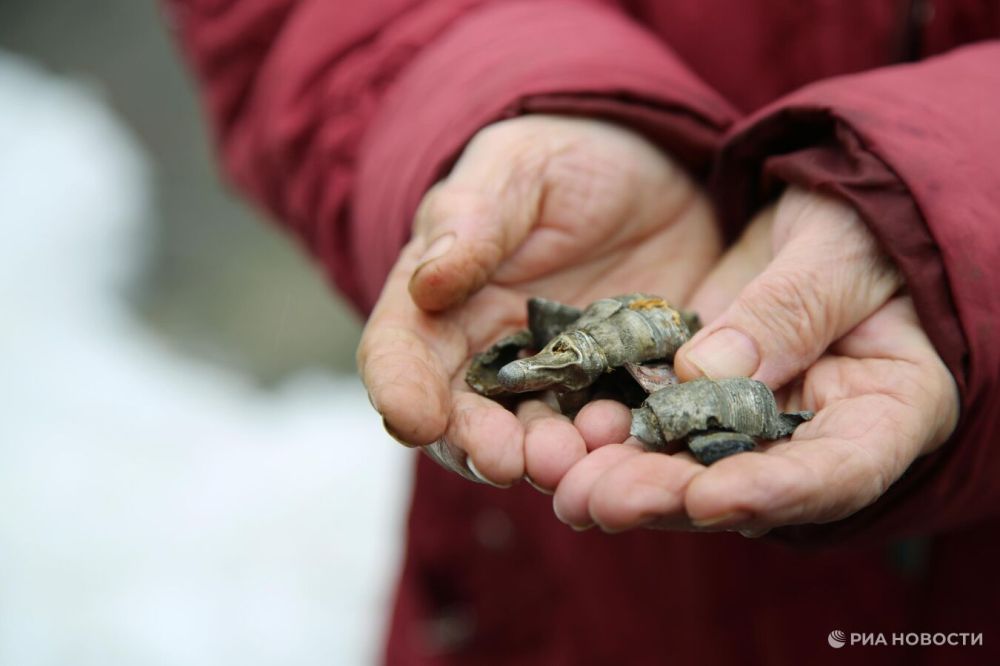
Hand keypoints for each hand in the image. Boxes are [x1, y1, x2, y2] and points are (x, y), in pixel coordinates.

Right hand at [358, 115, 720, 488]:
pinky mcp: (620, 392)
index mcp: (442, 305)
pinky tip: (632, 443)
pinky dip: (617, 448)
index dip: (399, 388)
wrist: (654, 173)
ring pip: (538, 440)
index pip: (402, 353)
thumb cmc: (564, 162)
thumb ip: (469, 221)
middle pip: (465, 419)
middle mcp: (491, 358)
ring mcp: (559, 384)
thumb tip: (427, 281)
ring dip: (549, 459)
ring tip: (573, 459)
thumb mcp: (515, 170)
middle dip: (481, 445)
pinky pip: (613, 431)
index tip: (412, 418)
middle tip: (507, 460)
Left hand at [554, 187, 959, 533]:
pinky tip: (564, 443)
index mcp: (888, 406)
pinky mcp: (700, 397)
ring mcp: (754, 421)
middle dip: (675, 498)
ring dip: (633, 481)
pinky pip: (658, 425)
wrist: (823, 208)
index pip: (843, 471)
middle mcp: (818, 434)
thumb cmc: (859, 219)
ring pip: (695, 469)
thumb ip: (789, 310)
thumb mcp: (838, 247)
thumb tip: (706, 375)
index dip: (777, 492)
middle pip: (751, 487)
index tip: (707, 498)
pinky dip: (615, 438)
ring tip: (571, 488)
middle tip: (605, 501)